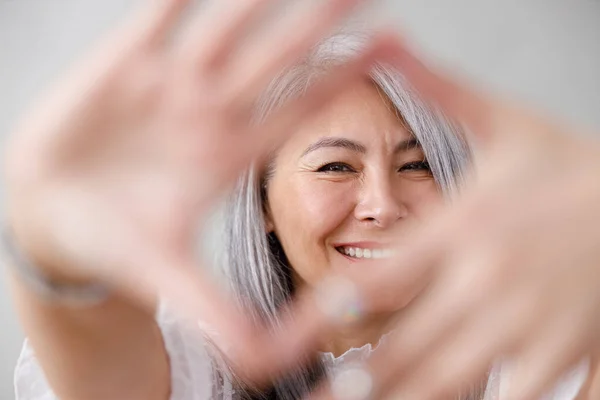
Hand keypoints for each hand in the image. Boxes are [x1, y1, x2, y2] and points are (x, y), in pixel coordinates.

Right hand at [3, 0, 390, 384]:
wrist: (53, 217)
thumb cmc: (114, 242)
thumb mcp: (167, 273)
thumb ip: (213, 308)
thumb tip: (259, 361)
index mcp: (229, 152)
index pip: (298, 106)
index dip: (340, 75)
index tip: (387, 43)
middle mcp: (208, 110)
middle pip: (275, 56)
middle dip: (318, 21)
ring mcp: (168, 82)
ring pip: (226, 26)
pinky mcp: (121, 65)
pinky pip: (158, 15)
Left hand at [314, 38, 599, 399]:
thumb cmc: (574, 162)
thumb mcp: (505, 122)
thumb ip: (438, 87)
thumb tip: (385, 39)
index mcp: (464, 229)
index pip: (373, 279)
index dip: (317, 317)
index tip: (278, 344)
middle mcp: (488, 283)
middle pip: (403, 350)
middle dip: (355, 384)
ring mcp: (532, 326)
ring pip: (452, 384)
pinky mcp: (571, 353)